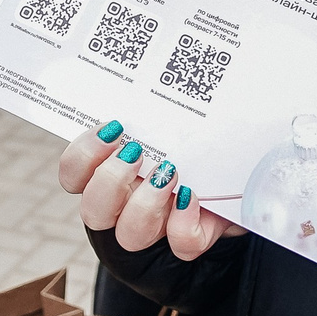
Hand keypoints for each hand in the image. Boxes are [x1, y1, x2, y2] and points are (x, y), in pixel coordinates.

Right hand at [57, 121, 240, 259]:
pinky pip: (181, 245)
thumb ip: (157, 106)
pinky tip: (192, 196)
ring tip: (169, 171)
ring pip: (129, 235)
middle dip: (108, 181)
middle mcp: (127, 204)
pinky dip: (183, 224)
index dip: (80, 158)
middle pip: (93, 211)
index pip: (74, 175)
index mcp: (113, 173)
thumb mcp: (175, 117)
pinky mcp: (191, 239)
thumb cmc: (200, 138)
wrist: (243, 169)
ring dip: (144, 205)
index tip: (110, 129)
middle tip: (135, 152)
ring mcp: (157, 226)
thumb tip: (158, 70)